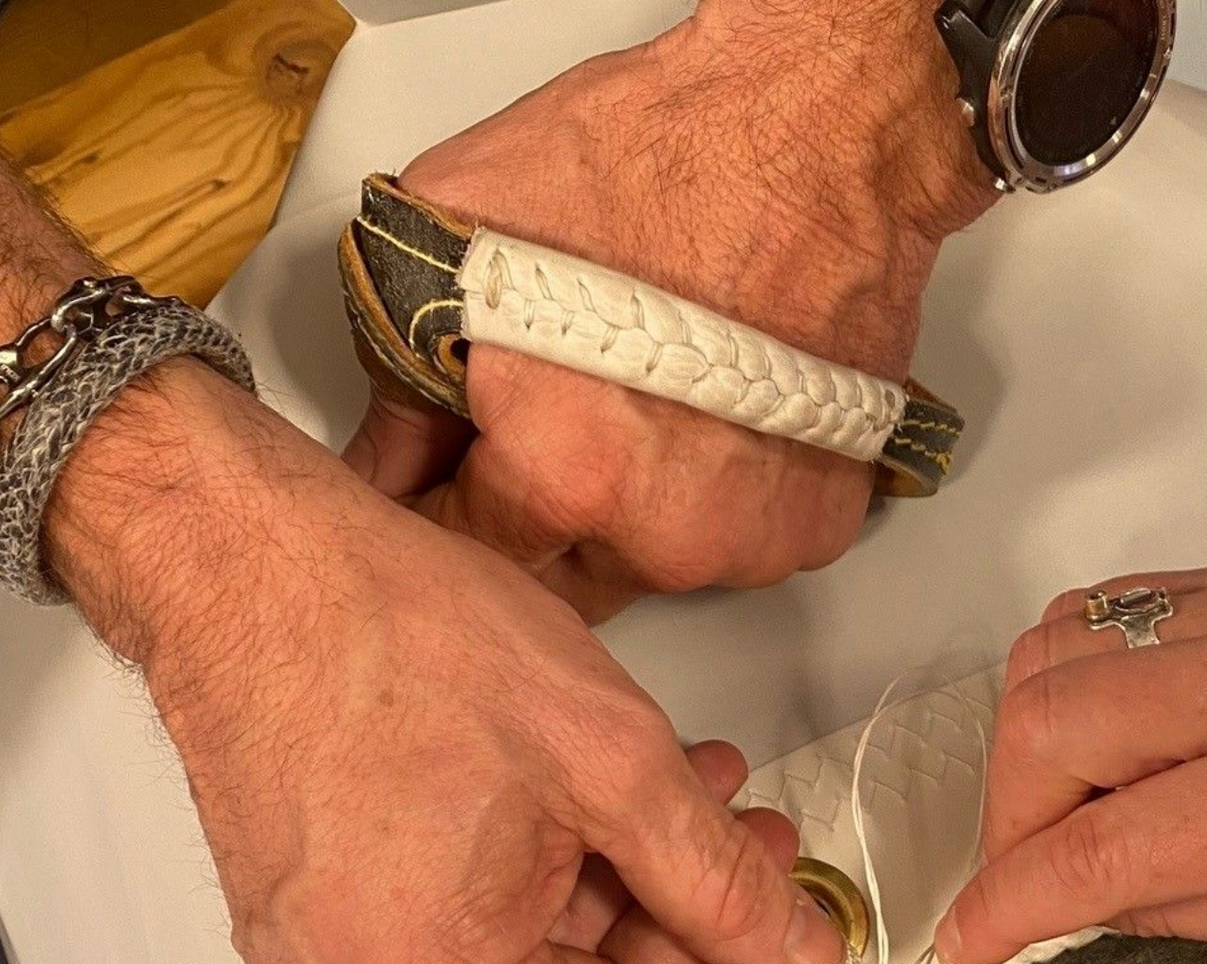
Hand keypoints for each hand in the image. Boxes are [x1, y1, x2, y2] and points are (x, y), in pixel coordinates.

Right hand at [48, 361, 836, 963]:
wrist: (242, 559)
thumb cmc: (386, 636)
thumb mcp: (611, 761)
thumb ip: (719, 880)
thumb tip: (792, 952)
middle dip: (693, 935)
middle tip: (768, 863)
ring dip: (635, 887)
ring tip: (706, 800)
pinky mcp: (332, 922)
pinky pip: (477, 929)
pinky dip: (560, 873)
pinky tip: (621, 801)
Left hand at [346, 3, 994, 619]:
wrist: (819, 139)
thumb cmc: (664, 163)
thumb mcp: (466, 234)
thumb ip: (402, 374)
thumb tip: (387, 454)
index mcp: (565, 476)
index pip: (462, 554)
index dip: (438, 509)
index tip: (440, 482)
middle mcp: (665, 535)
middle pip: (562, 581)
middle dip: (537, 526)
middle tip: (542, 433)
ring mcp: (751, 540)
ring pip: (654, 566)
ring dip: (634, 516)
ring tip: (640, 414)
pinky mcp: (815, 527)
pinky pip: (740, 544)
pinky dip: (717, 500)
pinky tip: (709, 423)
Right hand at [936, 562, 1206, 963]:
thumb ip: (1185, 909)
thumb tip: (1067, 901)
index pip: (1096, 848)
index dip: (1004, 904)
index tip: (962, 943)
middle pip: (1047, 722)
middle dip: (1005, 818)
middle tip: (1032, 877)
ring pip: (1058, 649)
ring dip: (1029, 743)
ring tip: (1069, 808)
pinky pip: (1108, 608)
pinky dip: (1073, 675)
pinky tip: (1103, 734)